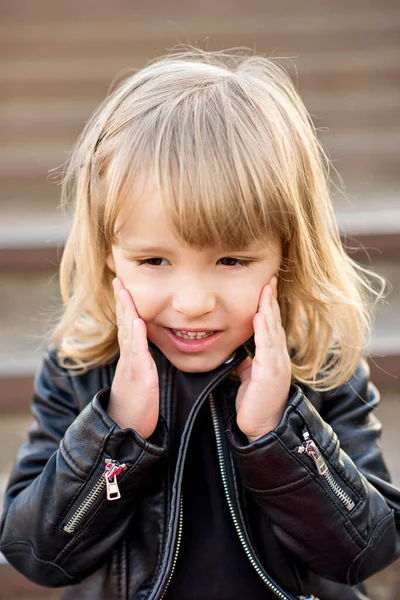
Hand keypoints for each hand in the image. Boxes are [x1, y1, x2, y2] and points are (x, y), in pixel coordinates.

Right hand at [108, 277, 159, 438]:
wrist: (125, 430)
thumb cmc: (136, 407)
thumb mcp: (140, 380)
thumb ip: (142, 363)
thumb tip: (146, 351)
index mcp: (131, 357)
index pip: (128, 326)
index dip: (126, 306)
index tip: (123, 287)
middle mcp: (129, 358)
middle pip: (124, 323)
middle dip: (122, 300)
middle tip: (118, 279)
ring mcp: (132, 366)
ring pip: (128, 333)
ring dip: (127, 310)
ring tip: (124, 290)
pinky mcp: (139, 377)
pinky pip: (137, 353)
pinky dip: (137, 336)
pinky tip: (138, 321)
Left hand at [235, 276, 291, 441]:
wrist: (262, 428)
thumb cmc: (254, 404)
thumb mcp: (249, 377)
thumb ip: (246, 361)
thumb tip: (237, 352)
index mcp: (273, 357)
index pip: (271, 325)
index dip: (268, 305)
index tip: (266, 286)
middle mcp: (278, 357)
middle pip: (275, 322)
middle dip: (272, 299)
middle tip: (270, 278)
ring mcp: (277, 364)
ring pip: (274, 329)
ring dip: (269, 307)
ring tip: (267, 288)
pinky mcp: (271, 373)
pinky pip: (268, 346)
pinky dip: (265, 328)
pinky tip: (261, 314)